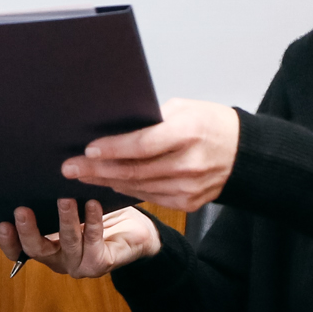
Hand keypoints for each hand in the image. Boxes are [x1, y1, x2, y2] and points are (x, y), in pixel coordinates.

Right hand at [0, 199, 158, 277]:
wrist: (135, 232)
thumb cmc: (97, 214)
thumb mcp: (69, 207)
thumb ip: (50, 200)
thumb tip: (33, 170)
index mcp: (45, 247)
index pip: (18, 250)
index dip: (8, 241)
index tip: (2, 223)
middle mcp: (58, 259)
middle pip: (37, 250)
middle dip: (28, 230)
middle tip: (22, 210)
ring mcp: (78, 264)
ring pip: (67, 243)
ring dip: (65, 220)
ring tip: (65, 199)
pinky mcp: (100, 264)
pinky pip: (94, 241)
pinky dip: (93, 220)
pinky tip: (93, 204)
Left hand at [59, 98, 238, 210]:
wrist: (243, 153)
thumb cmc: (209, 123)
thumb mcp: (184, 108)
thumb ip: (152, 120)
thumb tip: (114, 128)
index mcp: (189, 132)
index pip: (143, 144)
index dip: (114, 149)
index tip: (88, 148)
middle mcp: (189, 163)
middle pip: (134, 170)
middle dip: (97, 169)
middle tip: (69, 168)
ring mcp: (189, 187)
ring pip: (137, 187)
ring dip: (105, 181)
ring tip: (81, 175)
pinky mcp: (187, 202)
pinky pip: (148, 197)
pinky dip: (126, 190)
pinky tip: (108, 183)